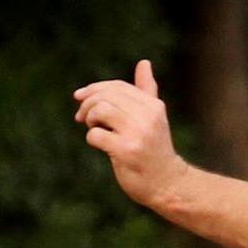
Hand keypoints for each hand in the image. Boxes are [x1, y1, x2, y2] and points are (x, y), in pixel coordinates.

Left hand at [73, 60, 186, 207]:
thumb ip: (147, 91)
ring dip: (89, 119)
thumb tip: (144, 62)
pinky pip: (96, 135)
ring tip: (93, 128)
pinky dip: (92, 138)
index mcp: (154, 106)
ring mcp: (137, 134)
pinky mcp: (126, 151)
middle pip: (107, 96)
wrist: (167, 184)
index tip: (79, 97)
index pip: (118, 87)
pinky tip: (99, 144)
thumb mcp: (154, 118)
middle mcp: (148, 116)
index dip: (96, 89)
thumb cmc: (155, 150)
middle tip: (82, 117)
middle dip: (88, 104)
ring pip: (101, 110)